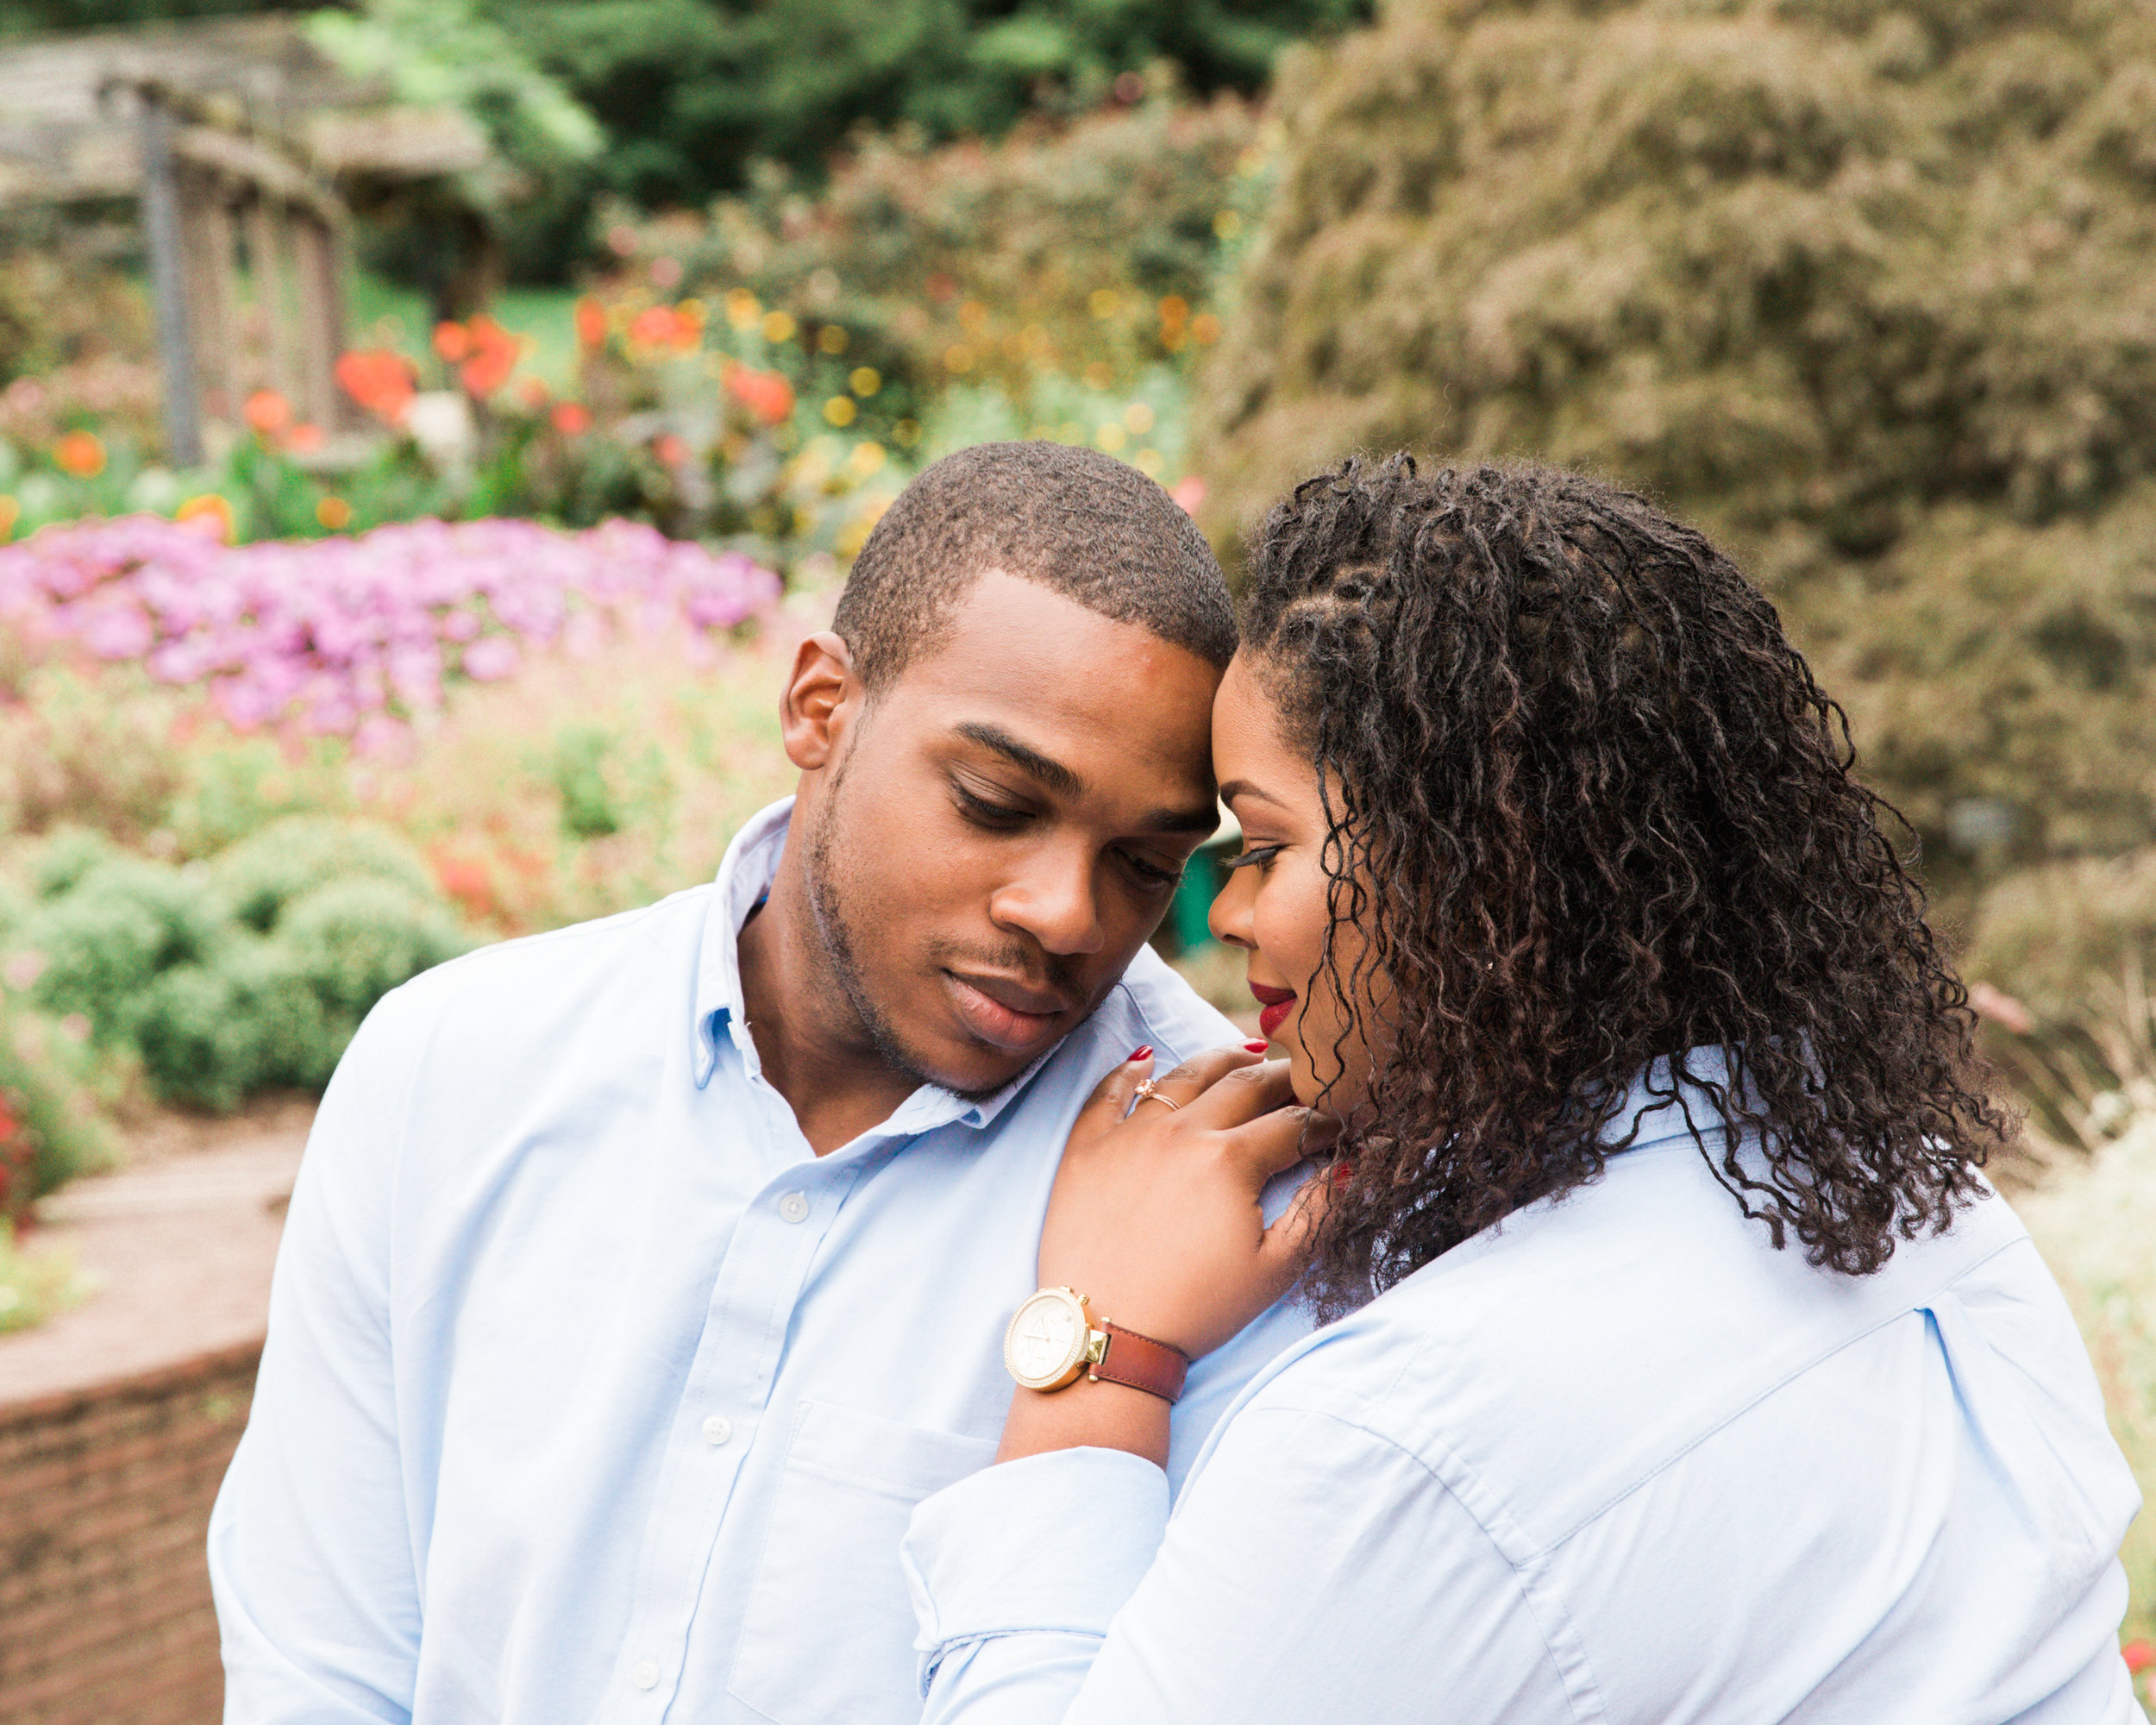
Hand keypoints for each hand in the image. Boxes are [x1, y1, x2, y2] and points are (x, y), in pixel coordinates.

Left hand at [1038, 1045, 1324, 1359]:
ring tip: (1246, 1056)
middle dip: (1285, 1076)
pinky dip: (1130, 1071)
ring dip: (1222, 1060)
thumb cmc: (1195, 1311)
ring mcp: (1128, 1135)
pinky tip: (1146, 1059)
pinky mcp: (1086, 1148)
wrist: (1105, 1336)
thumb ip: (1317, 1212)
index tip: (1342, 1122)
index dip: (1326, 1120)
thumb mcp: (1274, 1270)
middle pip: (1245, 1084)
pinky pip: (1108, 1092)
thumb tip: (1347, 1164)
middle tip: (1306, 1074)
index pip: (1293, 1122)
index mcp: (1230, 1160)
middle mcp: (1180, 1133)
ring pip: (1183, 1076)